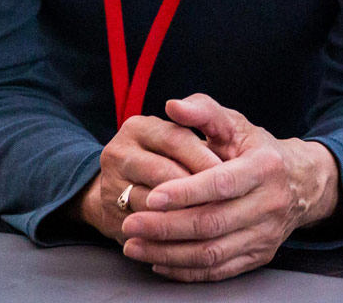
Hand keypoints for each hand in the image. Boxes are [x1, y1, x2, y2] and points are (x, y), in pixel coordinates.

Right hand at [74, 113, 223, 240]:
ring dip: (187, 214)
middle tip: (227, 201)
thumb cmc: (175, 155)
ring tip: (215, 220)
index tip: (231, 174)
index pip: (175, 139)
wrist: (129, 185)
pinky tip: (194, 236)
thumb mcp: (190, 129)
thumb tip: (180, 106)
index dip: (205, 158)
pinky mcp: (111, 217)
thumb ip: (201, 113)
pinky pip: (146, 230)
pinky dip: (172, 234)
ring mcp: (111, 186)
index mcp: (138, 128)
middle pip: (163, 173)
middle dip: (198, 189)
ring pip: (154, 204)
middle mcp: (118, 153)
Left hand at [117, 94, 339, 282]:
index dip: (186, 192)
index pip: (221, 184)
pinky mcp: (260, 256)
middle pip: (213, 223)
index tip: (151, 197)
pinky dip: (187, 271)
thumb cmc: (257, 149)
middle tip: (131, 224)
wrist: (301, 183)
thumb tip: (173, 106)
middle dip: (167, 227)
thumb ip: (204, 111)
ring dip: (170, 253)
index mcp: (264, 167)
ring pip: (213, 253)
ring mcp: (265, 235)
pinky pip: (220, 271)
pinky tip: (158, 262)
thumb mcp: (236, 124)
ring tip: (135, 246)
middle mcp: (269, 205)